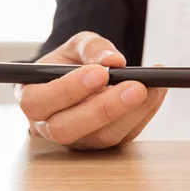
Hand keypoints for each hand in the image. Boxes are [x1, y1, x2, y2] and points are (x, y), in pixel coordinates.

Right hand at [15, 31, 166, 149]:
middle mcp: (48, 126)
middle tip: (135, 87)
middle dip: (105, 108)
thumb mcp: (76, 45)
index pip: (39, 102)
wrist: (82, 78)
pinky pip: (125, 135)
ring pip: (101, 138)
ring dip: (131, 112)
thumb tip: (114, 61)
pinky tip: (157, 91)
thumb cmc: (72, 62)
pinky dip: (145, 113)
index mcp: (32, 98)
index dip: (69, 90)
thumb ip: (91, 48)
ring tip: (152, 86)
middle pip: (68, 128)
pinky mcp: (103, 145)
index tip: (100, 73)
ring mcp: (77, 139)